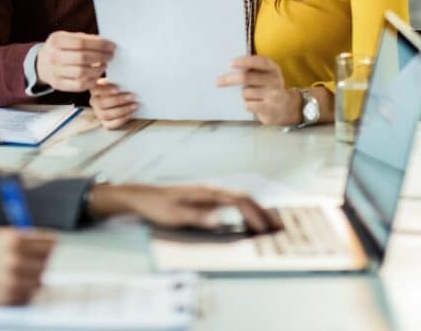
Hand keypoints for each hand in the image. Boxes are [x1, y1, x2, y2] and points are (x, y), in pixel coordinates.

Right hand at [0, 227, 57, 305]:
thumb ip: (19, 237)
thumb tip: (44, 241)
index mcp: (13, 239)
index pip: (50, 242)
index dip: (49, 244)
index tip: (49, 247)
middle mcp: (15, 259)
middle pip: (47, 262)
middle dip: (40, 261)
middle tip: (28, 261)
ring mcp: (12, 280)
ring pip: (39, 280)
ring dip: (31, 278)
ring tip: (13, 274)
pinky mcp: (8, 299)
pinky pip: (27, 295)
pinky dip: (22, 292)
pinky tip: (7, 285)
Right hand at [36, 31, 114, 91]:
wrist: (41, 64)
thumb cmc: (59, 49)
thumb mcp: (66, 38)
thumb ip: (84, 38)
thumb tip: (105, 43)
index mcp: (56, 41)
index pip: (81, 42)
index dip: (99, 45)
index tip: (111, 46)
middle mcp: (53, 56)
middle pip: (82, 57)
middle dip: (101, 56)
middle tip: (110, 56)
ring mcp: (54, 72)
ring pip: (82, 72)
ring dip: (98, 69)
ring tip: (104, 65)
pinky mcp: (58, 84)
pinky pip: (79, 85)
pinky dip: (91, 81)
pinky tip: (96, 76)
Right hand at [88, 78, 138, 129]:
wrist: (121, 99)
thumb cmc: (119, 88)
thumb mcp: (116, 82)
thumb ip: (118, 81)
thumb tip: (126, 80)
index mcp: (95, 90)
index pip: (97, 89)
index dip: (106, 90)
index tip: (118, 89)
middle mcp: (94, 102)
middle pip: (102, 103)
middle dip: (118, 100)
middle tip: (132, 96)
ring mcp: (99, 113)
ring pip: (106, 114)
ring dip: (122, 110)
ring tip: (135, 105)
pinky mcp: (105, 123)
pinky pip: (111, 125)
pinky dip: (121, 120)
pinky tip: (130, 115)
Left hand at [89, 183, 280, 232]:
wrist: (141, 196)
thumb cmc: (157, 207)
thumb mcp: (175, 215)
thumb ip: (198, 217)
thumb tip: (221, 221)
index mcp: (207, 192)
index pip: (239, 201)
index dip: (254, 215)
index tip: (265, 230)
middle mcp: (210, 189)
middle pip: (244, 197)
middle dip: (262, 212)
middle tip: (278, 228)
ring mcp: (208, 192)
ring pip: (239, 197)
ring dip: (255, 210)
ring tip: (268, 225)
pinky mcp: (204, 197)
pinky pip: (231, 201)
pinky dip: (245, 209)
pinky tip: (247, 220)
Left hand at [216, 55, 300, 125]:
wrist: (286, 107)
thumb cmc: (268, 87)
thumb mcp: (265, 75)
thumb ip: (252, 70)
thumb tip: (228, 68)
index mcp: (273, 68)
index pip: (260, 62)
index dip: (245, 61)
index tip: (230, 63)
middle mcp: (275, 79)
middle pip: (247, 78)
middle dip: (230, 79)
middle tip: (217, 81)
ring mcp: (274, 94)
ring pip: (246, 93)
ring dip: (243, 95)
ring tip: (250, 96)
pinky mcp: (270, 108)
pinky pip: (248, 105)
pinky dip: (246, 104)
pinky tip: (253, 105)